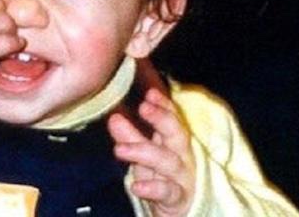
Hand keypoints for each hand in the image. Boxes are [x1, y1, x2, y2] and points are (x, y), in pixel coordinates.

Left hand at [108, 88, 196, 216]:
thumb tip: (114, 117)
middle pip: (177, 135)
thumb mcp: (144, 158)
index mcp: (174, 144)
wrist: (178, 214)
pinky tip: (136, 186)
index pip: (173, 119)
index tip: (151, 93)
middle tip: (144, 107)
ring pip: (169, 162)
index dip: (164, 105)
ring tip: (120, 149)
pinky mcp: (180, 202)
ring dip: (145, 152)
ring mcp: (184, 180)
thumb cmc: (162, 181)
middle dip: (163, 119)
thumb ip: (131, 138)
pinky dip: (153, 189)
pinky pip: (169, 193)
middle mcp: (183, 159)